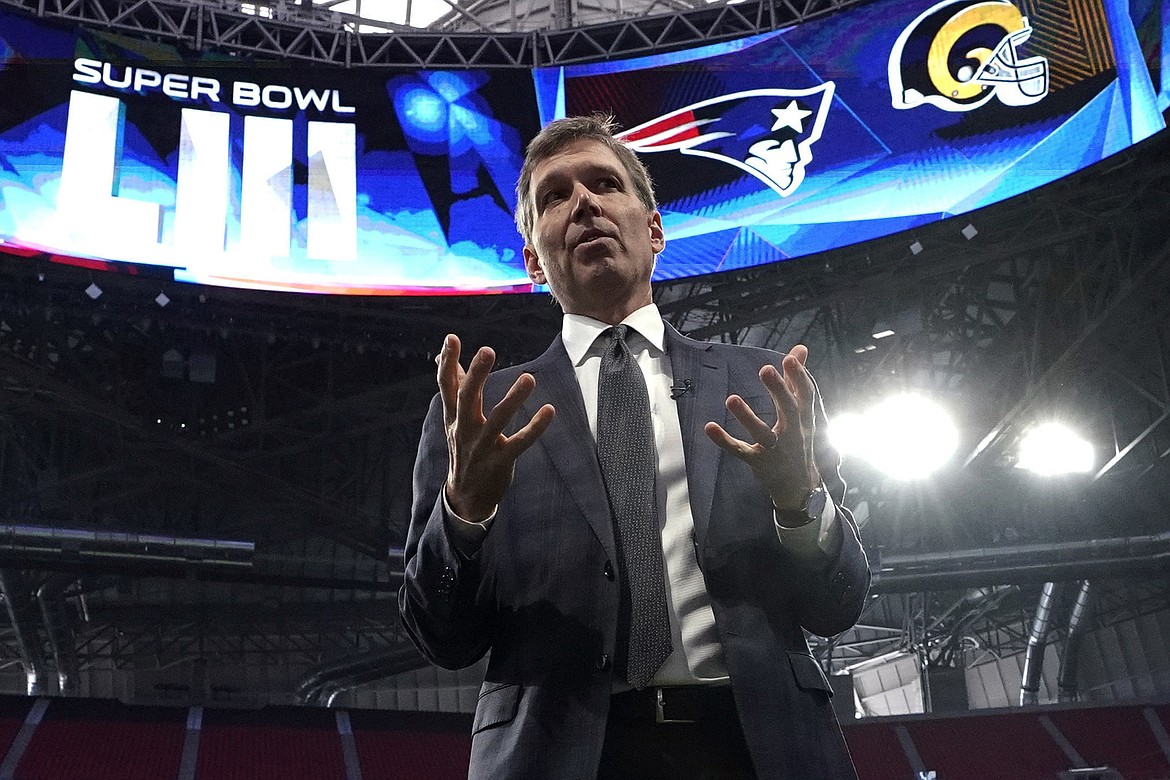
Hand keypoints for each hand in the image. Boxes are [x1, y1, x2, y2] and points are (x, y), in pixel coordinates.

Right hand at [438, 334, 554, 521]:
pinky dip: (535, 427)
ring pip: (497, 420)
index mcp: (453, 416)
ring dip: (513, 399)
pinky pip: (520, 443)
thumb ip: (453, 389)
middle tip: (487, 351)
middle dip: (476, 375)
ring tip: (529, 378)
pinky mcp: (500, 462)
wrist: (465, 496)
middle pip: (467, 398)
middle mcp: (464, 429)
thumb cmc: (463, 449)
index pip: (446, 385)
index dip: (447, 362)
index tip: (451, 338)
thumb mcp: (454, 420)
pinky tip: (549, 410)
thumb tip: (440, 359)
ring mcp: (482, 447)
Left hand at [704, 344, 819, 509]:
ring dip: (747, 417)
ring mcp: (775, 449)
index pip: (805, 395)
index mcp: (804, 418)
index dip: (799, 376)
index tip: (789, 358)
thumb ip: (796, 379)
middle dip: (778, 390)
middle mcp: (792, 433)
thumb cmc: (798, 440)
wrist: (799, 485)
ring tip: (731, 398)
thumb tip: (800, 348)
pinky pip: (740, 451)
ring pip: (763, 433)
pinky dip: (724, 440)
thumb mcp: (802, 412)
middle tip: (765, 368)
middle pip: (788, 410)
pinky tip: (709, 426)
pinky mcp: (757, 462)